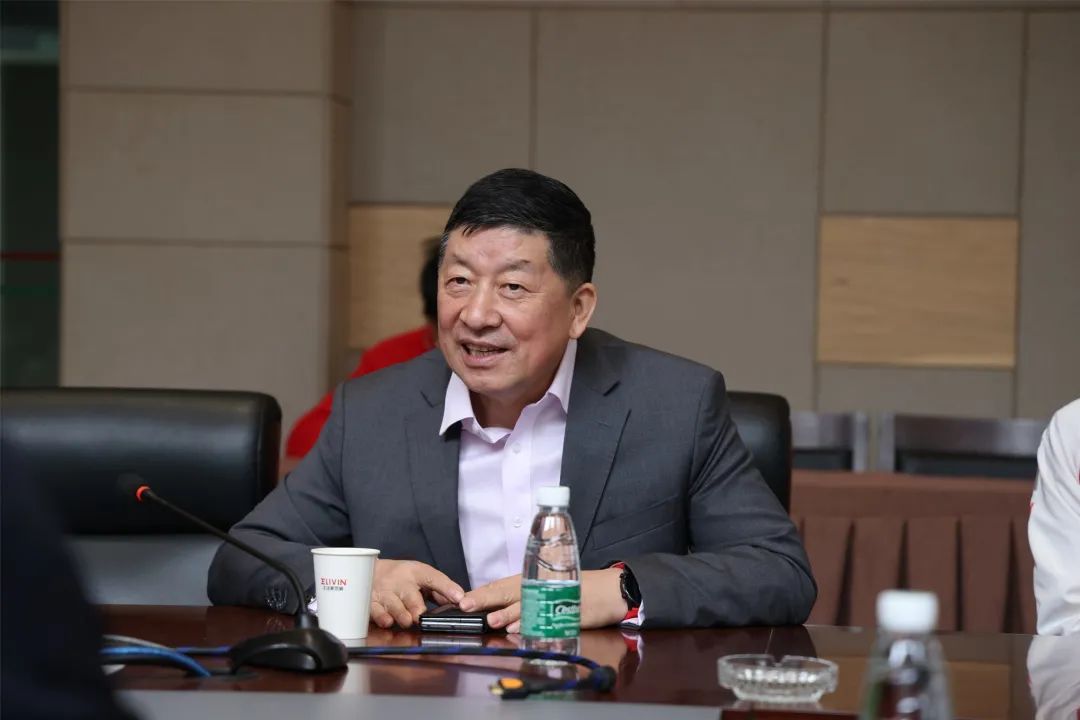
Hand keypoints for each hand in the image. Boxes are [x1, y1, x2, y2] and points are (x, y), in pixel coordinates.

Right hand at [369, 559, 464, 628]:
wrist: (369, 570)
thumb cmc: (401, 577)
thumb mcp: (421, 577)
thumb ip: (439, 591)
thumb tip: (459, 603)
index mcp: (416, 573)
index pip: (434, 578)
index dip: (447, 588)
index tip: (459, 598)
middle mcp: (400, 581)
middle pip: (410, 595)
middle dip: (416, 606)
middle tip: (421, 616)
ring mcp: (384, 592)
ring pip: (393, 605)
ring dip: (401, 614)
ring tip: (407, 621)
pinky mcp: (371, 602)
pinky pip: (375, 611)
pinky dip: (381, 617)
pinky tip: (387, 622)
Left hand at [459, 567, 627, 632]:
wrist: (611, 589)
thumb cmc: (580, 586)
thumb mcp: (550, 587)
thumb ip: (527, 597)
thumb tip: (501, 611)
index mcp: (533, 580)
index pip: (502, 586)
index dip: (483, 593)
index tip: (463, 600)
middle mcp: (540, 587)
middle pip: (509, 592)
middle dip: (487, 599)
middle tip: (467, 605)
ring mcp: (554, 599)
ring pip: (526, 606)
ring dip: (508, 614)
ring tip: (492, 620)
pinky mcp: (567, 613)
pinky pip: (546, 620)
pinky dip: (533, 625)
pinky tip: (521, 629)